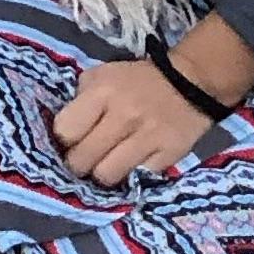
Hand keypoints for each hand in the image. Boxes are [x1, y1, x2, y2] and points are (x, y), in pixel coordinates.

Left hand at [50, 56, 217, 186]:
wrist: (189, 82)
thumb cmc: (136, 79)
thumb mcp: (102, 75)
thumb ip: (81, 98)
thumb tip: (64, 129)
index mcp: (102, 93)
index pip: (66, 130)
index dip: (64, 140)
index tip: (69, 141)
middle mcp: (123, 116)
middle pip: (83, 159)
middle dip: (78, 163)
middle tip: (83, 160)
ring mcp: (147, 138)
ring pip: (107, 175)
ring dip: (101, 175)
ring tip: (103, 168)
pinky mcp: (168, 156)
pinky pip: (137, 178)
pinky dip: (130, 175)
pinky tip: (128, 166)